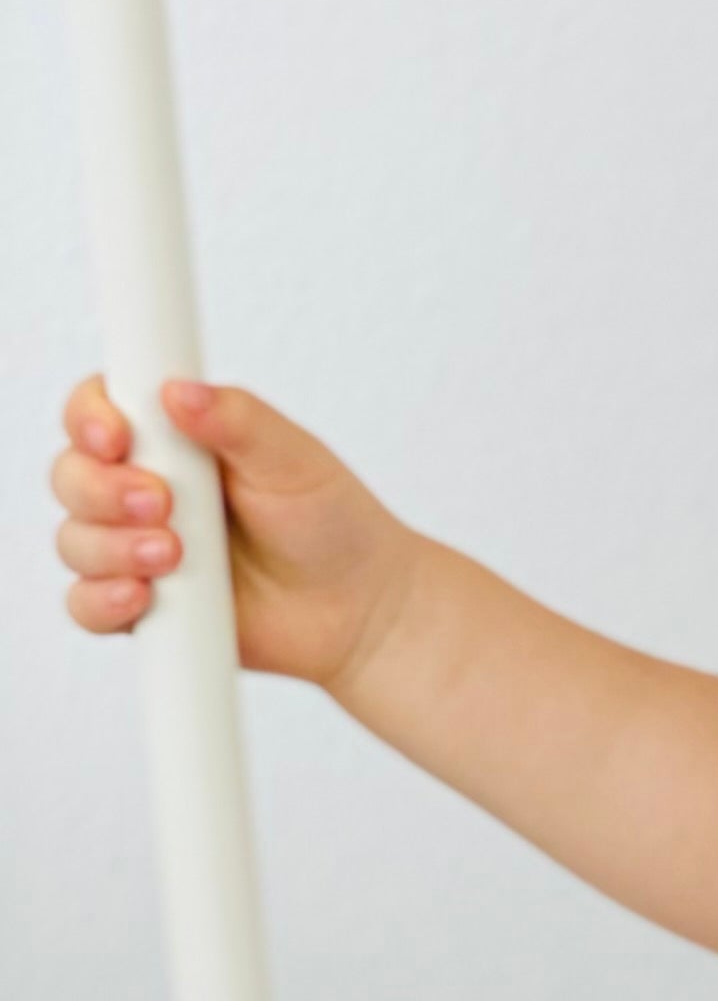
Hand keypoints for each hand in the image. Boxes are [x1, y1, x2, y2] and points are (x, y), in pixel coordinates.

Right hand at [50, 369, 415, 690]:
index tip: (116, 437)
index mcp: (170, 438)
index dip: (90, 419)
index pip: (97, 412)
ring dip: (111, 546)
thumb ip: (238, 419)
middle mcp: (143, 489)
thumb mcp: (294, 458)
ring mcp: (138, 549)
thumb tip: (179, 390)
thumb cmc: (332, 524)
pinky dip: (102, 601)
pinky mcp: (145, 608)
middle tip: (162, 504)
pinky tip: (141, 597)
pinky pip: (88, 606)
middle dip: (102, 490)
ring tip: (174, 555)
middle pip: (73, 477)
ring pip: (76, 541)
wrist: (363, 609)